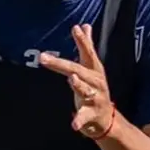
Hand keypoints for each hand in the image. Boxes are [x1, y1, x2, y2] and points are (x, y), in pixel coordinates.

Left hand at [37, 24, 115, 138]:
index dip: (82, 40)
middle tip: (43, 58)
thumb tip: (84, 25)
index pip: (88, 52)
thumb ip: (87, 46)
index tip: (75, 28)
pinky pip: (84, 116)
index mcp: (94, 70)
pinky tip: (73, 125)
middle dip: (60, 64)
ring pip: (85, 90)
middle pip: (77, 70)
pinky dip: (79, 120)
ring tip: (71, 79)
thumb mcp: (92, 66)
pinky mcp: (91, 114)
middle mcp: (95, 81)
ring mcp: (94, 97)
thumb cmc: (95, 89)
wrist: (106, 118)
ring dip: (78, 85)